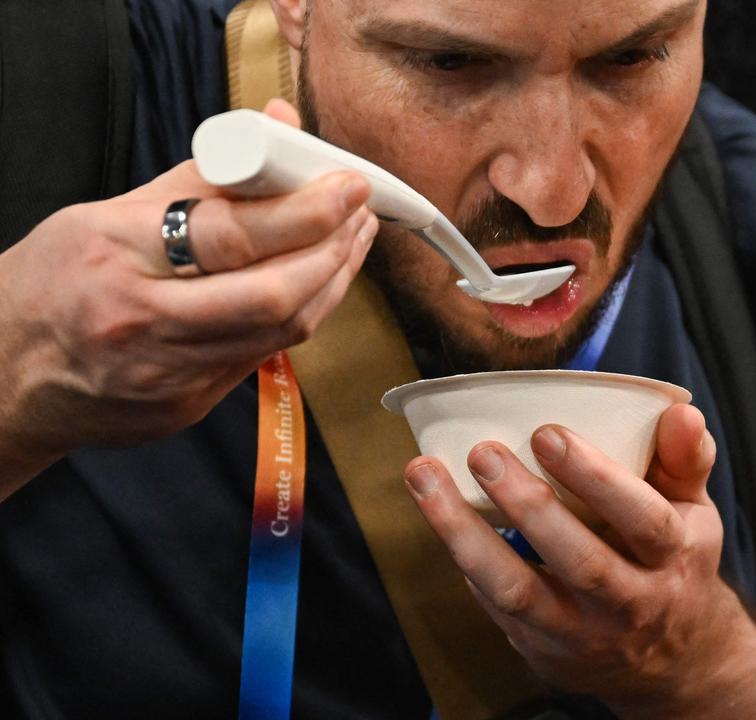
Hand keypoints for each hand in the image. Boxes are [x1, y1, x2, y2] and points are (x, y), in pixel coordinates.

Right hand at [0, 100, 376, 495]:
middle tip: (361, 213)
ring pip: (283, 329)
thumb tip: (276, 124)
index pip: (231, 235)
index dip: (305, 211)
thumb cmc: (56, 283)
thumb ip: (203, 176)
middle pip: (272, 293)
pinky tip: (321, 281)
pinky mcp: (191, 404)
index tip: (346, 186)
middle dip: (334, 249)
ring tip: (353, 240)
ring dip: (333, 281)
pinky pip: (268, 353)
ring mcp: (170, 372)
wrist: (8, 375)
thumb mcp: (108, 215)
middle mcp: (145, 320)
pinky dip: (305, 312)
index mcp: (116, 256)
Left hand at [405, 404, 755, 717]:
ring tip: (427, 480)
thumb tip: (680, 412)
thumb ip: (686, 458)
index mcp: (675, 557)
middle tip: (483, 452)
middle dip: (527, 505)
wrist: (670, 659)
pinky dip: (467, 561)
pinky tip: (441, 516)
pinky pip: (497, 608)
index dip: (596, 478)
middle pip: (581, 561)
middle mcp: (634, 603)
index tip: (548, 433)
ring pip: (520, 592)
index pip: (643, 520)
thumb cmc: (672, 560)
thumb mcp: (694, 510)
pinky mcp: (544, 650)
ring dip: (466, 535)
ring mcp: (586, 634)